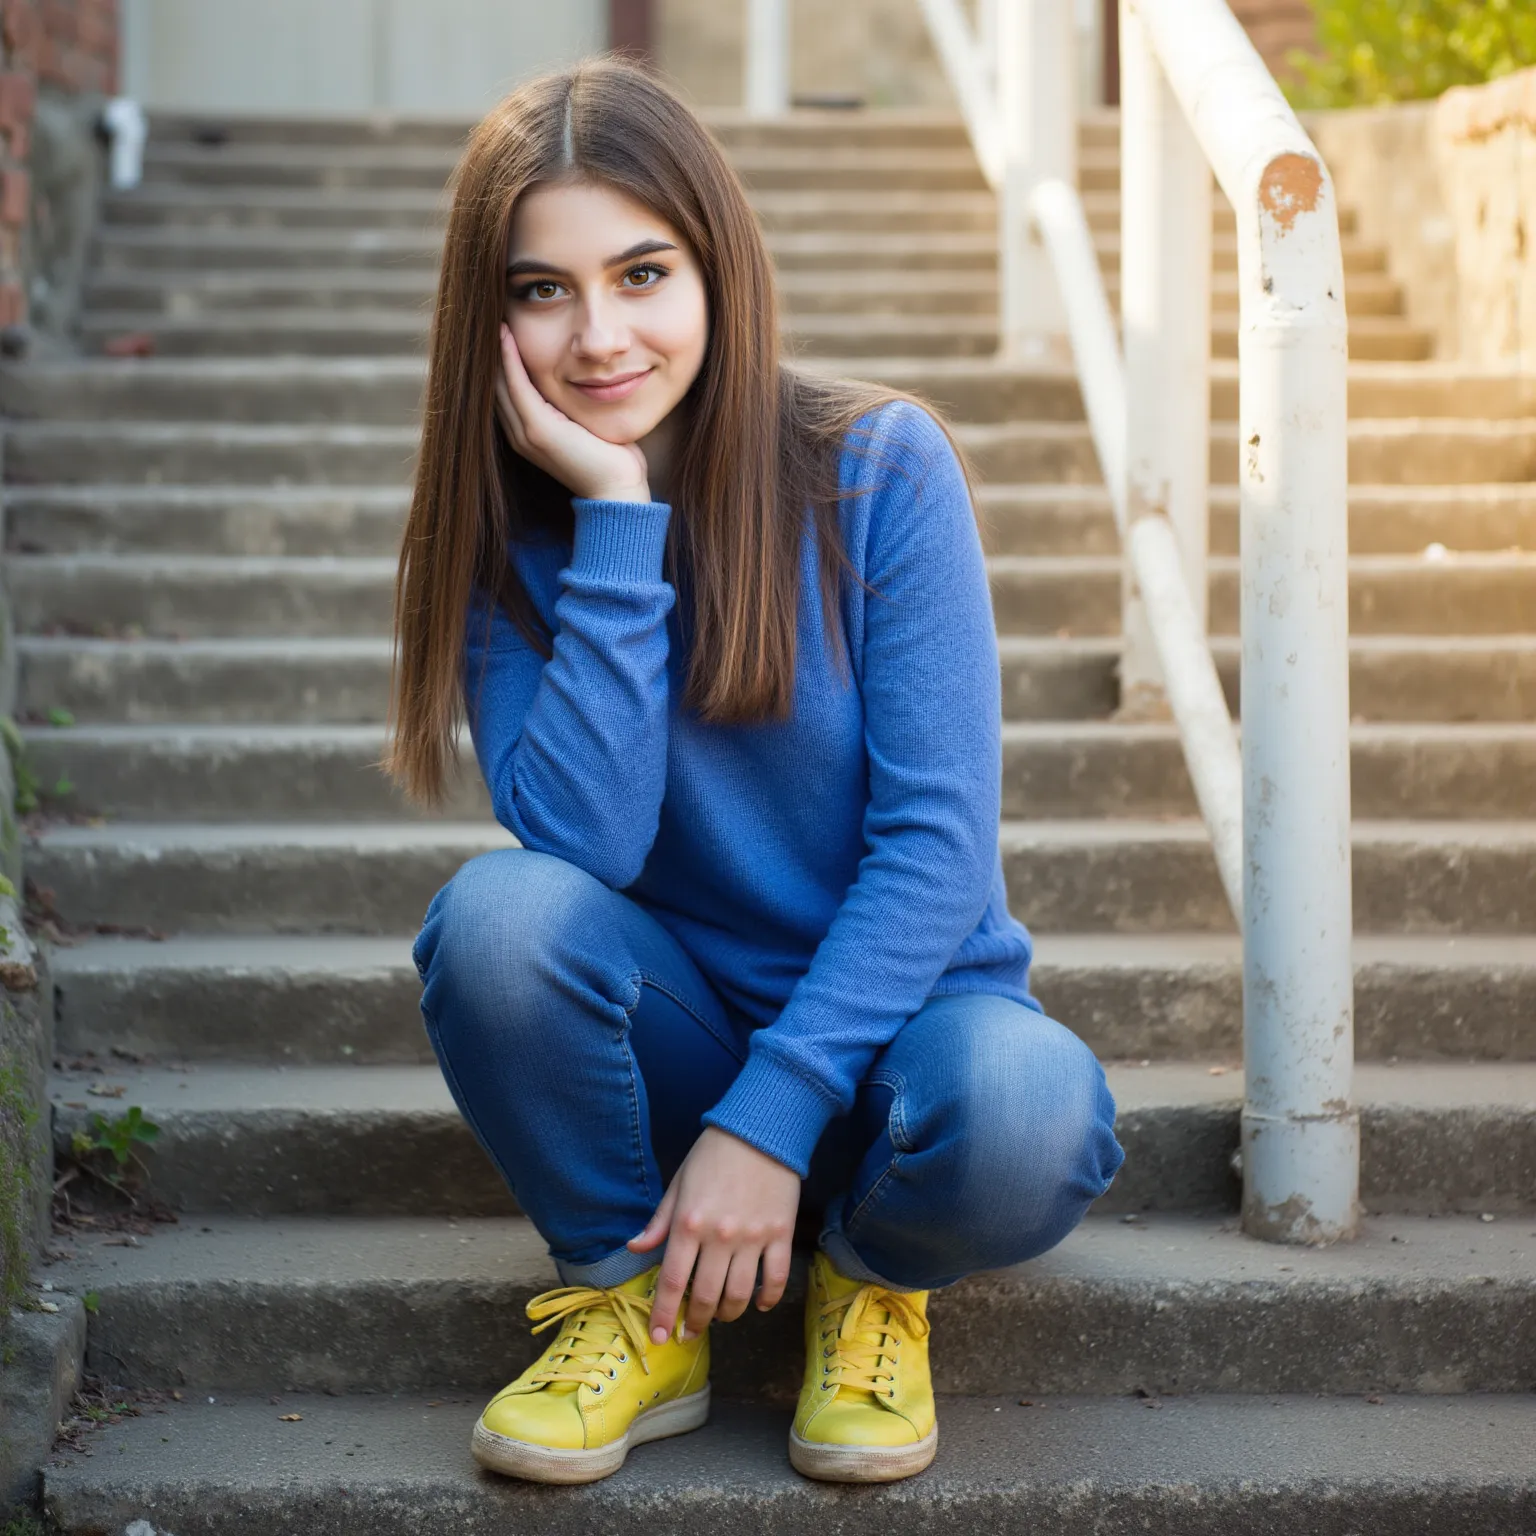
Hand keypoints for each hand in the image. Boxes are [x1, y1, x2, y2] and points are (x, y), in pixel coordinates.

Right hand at [494, 322, 651, 502]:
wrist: (617, 490)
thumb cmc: (611, 459)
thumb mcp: (586, 423)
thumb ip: (574, 404)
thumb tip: (585, 378)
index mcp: (529, 432)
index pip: (506, 387)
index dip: (500, 357)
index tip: (501, 325)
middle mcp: (519, 434)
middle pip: (494, 382)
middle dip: (491, 349)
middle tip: (489, 312)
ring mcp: (525, 433)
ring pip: (499, 381)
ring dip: (495, 348)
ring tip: (492, 315)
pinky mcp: (537, 430)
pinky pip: (516, 385)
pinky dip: (509, 358)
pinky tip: (505, 333)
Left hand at [627, 1126, 799, 1341]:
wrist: (761, 1130)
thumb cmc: (713, 1155)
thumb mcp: (678, 1184)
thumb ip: (659, 1221)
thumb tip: (635, 1247)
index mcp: (689, 1224)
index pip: (673, 1282)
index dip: (664, 1315)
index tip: (660, 1339)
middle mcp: (720, 1237)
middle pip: (705, 1296)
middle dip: (695, 1322)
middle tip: (690, 1332)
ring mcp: (753, 1238)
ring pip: (739, 1295)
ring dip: (727, 1315)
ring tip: (720, 1317)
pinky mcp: (780, 1234)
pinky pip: (776, 1279)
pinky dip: (767, 1299)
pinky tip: (758, 1305)